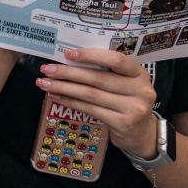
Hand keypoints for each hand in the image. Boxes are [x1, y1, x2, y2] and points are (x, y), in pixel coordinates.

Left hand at [35, 47, 156, 156]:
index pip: (116, 59)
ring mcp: (133, 108)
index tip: (68, 54)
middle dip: (68, 73)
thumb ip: (106, 71)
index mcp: (139, 73)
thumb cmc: (126, 100)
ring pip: (91, 94)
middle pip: (97, 78)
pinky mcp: (123, 123)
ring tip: (45, 84)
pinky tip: (58, 97)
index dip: (91, 55)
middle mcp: (140, 89)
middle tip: (46, 69)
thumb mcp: (124, 83)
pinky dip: (71, 102)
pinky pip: (91, 109)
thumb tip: (67, 60)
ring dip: (64, 88)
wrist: (142, 133)